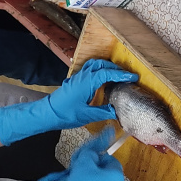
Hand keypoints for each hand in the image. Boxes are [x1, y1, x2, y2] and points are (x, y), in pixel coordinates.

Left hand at [0, 58, 137, 145]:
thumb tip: (118, 112)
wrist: (47, 113)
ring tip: (115, 74)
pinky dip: (97, 70)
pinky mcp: (73, 81)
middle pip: (102, 65)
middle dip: (115, 69)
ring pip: (93, 65)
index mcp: (88, 82)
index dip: (122, 75)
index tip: (133, 77)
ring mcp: (77, 77)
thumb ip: (104, 112)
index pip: (108, 73)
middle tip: (126, 76)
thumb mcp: (88, 115)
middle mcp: (83, 76)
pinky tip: (100, 79)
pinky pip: (87, 69)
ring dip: (105, 67)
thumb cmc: (66, 114)